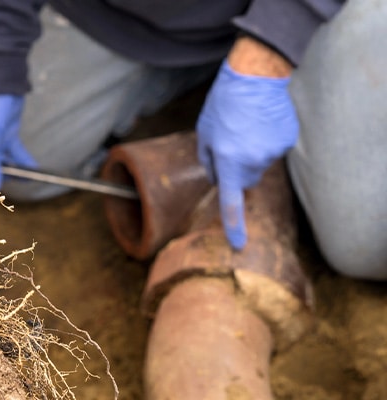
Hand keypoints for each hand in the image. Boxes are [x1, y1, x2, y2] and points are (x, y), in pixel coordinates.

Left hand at [196, 59, 298, 248]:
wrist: (255, 76)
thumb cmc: (224, 104)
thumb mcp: (204, 132)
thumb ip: (208, 161)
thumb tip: (216, 180)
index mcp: (229, 161)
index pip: (231, 201)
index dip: (234, 225)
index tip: (238, 244)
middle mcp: (253, 161)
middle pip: (246, 180)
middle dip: (238, 170)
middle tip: (231, 144)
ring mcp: (274, 152)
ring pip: (260, 165)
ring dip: (252, 153)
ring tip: (247, 128)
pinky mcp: (288, 141)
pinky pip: (274, 151)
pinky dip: (267, 142)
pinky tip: (262, 124)